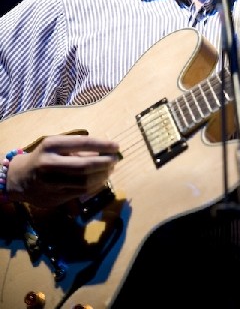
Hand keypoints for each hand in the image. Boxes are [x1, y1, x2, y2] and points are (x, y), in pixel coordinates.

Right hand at [5, 134, 119, 207]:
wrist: (20, 178)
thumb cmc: (45, 156)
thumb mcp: (56, 145)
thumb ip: (77, 146)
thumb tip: (105, 150)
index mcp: (51, 145)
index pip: (83, 143)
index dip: (103, 145)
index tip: (117, 146)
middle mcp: (49, 163)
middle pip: (85, 165)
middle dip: (105, 162)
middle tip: (116, 159)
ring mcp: (51, 183)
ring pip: (85, 181)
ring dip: (103, 175)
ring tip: (110, 169)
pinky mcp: (54, 197)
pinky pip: (81, 192)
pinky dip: (95, 185)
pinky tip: (101, 179)